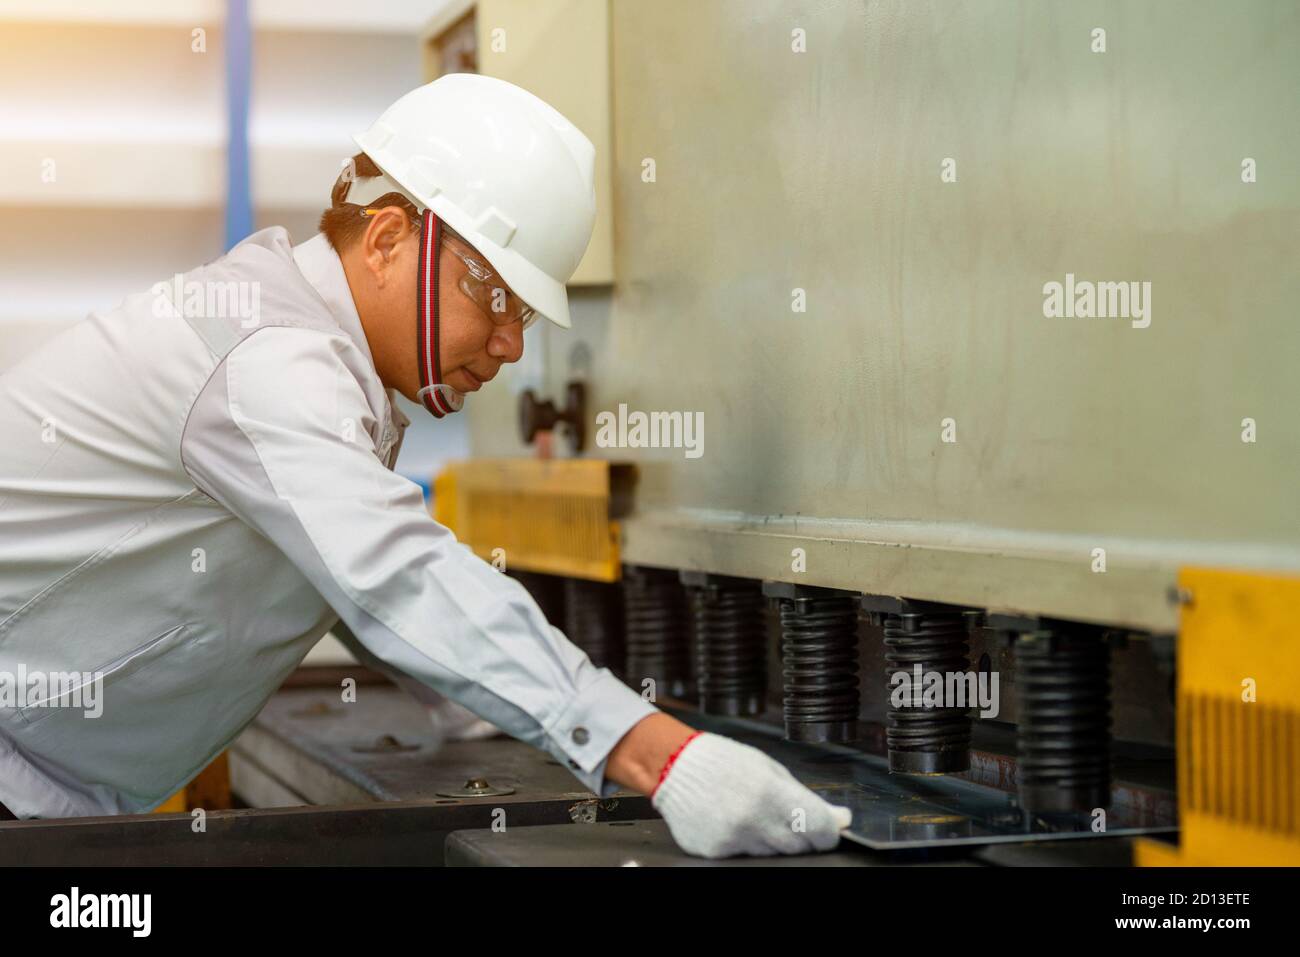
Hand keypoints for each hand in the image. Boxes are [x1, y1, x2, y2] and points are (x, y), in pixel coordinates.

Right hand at [650, 732, 852, 857]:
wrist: (675, 766)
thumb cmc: (723, 762)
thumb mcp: (770, 769)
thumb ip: (805, 797)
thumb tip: (841, 818)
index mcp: (770, 792)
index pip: (819, 829)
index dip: (828, 832)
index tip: (828, 830)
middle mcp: (752, 820)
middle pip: (799, 846)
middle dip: (801, 835)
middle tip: (785, 816)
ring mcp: (733, 839)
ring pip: (773, 854)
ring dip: (773, 839)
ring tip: (754, 813)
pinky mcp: (716, 852)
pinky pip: (746, 856)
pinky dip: (747, 843)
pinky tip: (735, 821)